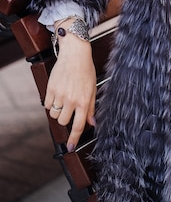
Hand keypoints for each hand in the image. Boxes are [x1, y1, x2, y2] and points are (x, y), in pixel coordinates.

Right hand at [44, 31, 96, 151]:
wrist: (75, 54)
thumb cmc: (86, 70)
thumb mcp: (93, 89)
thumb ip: (91, 108)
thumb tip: (92, 123)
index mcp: (84, 101)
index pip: (78, 125)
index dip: (74, 138)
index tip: (70, 147)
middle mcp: (71, 100)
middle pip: (63, 122)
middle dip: (66, 118)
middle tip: (69, 109)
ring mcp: (60, 95)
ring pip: (54, 115)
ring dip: (58, 112)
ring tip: (63, 101)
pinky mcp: (50, 89)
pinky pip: (47, 105)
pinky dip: (50, 103)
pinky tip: (57, 95)